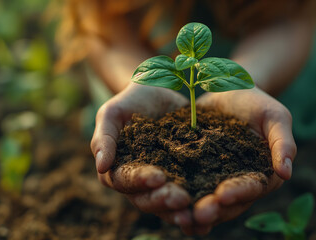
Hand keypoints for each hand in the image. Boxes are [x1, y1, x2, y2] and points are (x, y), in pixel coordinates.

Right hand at [90, 83, 193, 225]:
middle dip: (164, 200)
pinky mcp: (185, 176)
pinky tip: (214, 206)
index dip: (140, 181)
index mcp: (119, 170)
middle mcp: (140, 183)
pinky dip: (200, 202)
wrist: (159, 91)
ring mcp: (164, 181)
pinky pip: (192, 192)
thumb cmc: (131, 102)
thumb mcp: (112, 113)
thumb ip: (104, 138)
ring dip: (181, 210)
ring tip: (197, 210)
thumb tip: (101, 167)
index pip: (125, 181)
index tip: (157, 176)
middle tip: (182, 199)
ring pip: (169, 203)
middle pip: (148, 199)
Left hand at [185, 87, 295, 234]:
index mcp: (261, 175)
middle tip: (198, 214)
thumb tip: (286, 174)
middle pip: (227, 203)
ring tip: (179, 217)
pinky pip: (185, 186)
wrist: (227, 88)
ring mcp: (214, 178)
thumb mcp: (275, 117)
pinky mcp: (194, 170)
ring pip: (205, 200)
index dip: (238, 193)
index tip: (223, 195)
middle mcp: (237, 182)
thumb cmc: (257, 103)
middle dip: (213, 209)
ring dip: (193, 211)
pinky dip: (178, 197)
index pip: (251, 188)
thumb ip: (283, 143)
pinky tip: (163, 205)